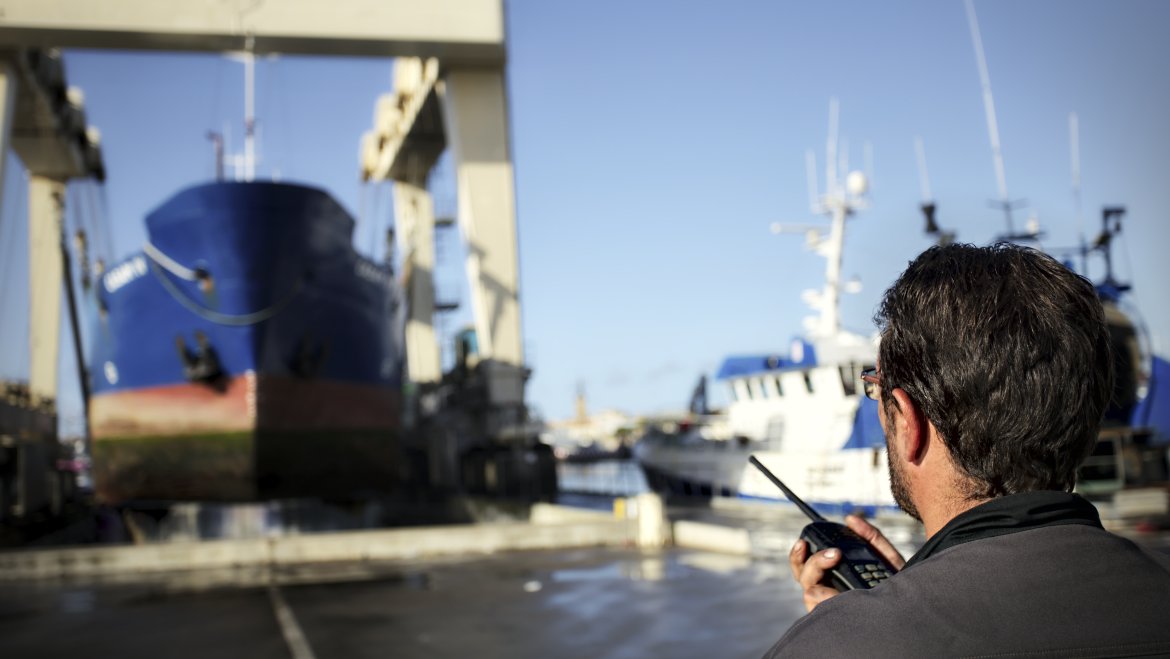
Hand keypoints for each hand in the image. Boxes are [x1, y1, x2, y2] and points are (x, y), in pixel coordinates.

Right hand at [788, 515, 906, 612]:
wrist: (911, 611)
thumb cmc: (897, 588)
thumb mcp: (886, 558)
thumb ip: (871, 537)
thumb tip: (851, 519)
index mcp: (833, 576)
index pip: (804, 565)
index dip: (798, 554)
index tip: (803, 542)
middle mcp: (827, 592)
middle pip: (803, 575)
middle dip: (814, 560)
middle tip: (835, 554)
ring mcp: (829, 608)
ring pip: (809, 591)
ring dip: (820, 575)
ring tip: (839, 568)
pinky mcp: (835, 622)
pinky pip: (822, 609)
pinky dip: (830, 597)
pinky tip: (843, 593)